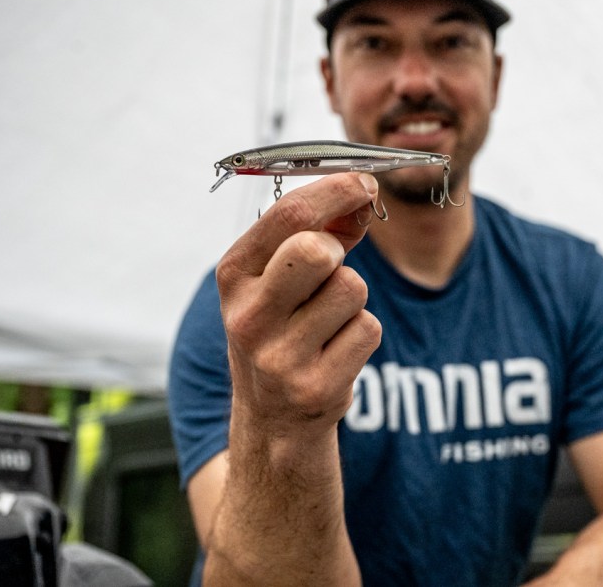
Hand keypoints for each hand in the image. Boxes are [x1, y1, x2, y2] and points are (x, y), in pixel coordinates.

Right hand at [215, 173, 382, 440]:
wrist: (273, 420)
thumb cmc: (281, 330)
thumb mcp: (279, 279)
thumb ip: (319, 231)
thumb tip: (362, 194)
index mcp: (234, 276)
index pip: (289, 215)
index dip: (336, 191)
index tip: (364, 183)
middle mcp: (248, 316)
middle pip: (317, 250)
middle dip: (339, 250)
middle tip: (332, 267)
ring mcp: (279, 357)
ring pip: (352, 289)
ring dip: (353, 299)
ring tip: (327, 321)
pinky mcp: (316, 389)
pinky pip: (368, 329)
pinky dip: (362, 333)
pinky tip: (336, 351)